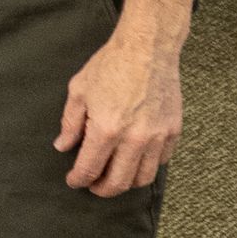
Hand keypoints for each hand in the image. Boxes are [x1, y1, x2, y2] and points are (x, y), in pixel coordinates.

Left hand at [53, 33, 182, 196]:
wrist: (147, 47)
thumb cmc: (111, 64)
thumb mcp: (79, 90)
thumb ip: (70, 122)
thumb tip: (63, 146)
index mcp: (106, 128)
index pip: (90, 169)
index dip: (78, 180)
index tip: (74, 181)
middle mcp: (134, 138)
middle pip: (119, 182)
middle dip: (102, 189)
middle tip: (93, 186)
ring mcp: (157, 137)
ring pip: (143, 178)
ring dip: (126, 183)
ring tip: (114, 176)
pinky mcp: (173, 131)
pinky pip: (160, 162)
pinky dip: (146, 166)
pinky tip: (134, 158)